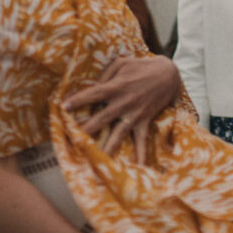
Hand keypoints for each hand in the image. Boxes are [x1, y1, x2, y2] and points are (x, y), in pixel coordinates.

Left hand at [62, 55, 180, 161]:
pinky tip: (137, 169)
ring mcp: (134, 115)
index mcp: (116, 87)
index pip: (94, 94)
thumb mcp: (122, 63)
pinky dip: (140, 155)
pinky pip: (141, 141)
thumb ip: (106, 74)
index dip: (79, 100)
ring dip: (106, 148)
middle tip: (72, 140)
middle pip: (102, 118)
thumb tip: (92, 86)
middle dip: (87, 129)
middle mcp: (124, 103)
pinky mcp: (144, 122)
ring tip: (96, 162)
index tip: (64, 107)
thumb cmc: (141, 66)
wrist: (168, 74)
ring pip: (117, 134)